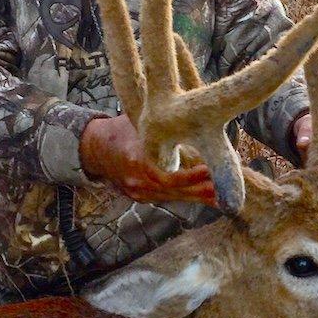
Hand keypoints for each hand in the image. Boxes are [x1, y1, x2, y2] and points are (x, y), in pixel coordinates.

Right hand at [80, 114, 217, 206]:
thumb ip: (162, 127)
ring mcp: (137, 192)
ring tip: (221, 197)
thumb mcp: (139, 122)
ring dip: (197, 197)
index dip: (191, 176)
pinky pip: (166, 198)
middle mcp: (137, 180)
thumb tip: (195, 119)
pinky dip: (185, 197)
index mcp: (136, 159)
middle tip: (224, 187)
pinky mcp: (139, 197)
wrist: (92, 148)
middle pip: (174, 190)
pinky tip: (205, 198)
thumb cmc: (120, 129)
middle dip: (201, 189)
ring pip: (172, 197)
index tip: (210, 170)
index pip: (167, 174)